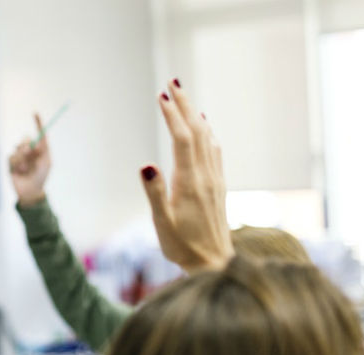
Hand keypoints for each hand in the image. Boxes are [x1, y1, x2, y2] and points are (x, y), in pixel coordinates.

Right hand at [8, 113, 50, 205]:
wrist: (30, 191)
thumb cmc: (41, 177)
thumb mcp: (46, 162)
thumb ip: (43, 150)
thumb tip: (34, 141)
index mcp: (40, 149)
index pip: (39, 133)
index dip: (37, 122)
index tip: (35, 113)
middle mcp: (29, 151)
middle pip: (26, 139)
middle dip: (27, 145)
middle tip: (30, 152)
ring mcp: (20, 156)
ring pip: (18, 148)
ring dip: (22, 158)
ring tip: (26, 168)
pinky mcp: (11, 163)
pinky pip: (11, 157)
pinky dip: (16, 163)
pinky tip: (19, 171)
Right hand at [140, 79, 232, 271]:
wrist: (214, 264)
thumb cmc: (183, 246)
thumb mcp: (162, 223)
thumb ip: (154, 192)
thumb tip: (145, 163)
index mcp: (190, 182)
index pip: (182, 139)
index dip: (173, 115)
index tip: (162, 95)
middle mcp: (206, 176)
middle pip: (197, 132)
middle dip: (184, 105)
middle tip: (173, 82)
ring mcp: (214, 180)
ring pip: (207, 138)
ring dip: (195, 115)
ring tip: (184, 97)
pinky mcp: (218, 186)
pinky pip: (214, 151)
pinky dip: (207, 133)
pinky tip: (204, 127)